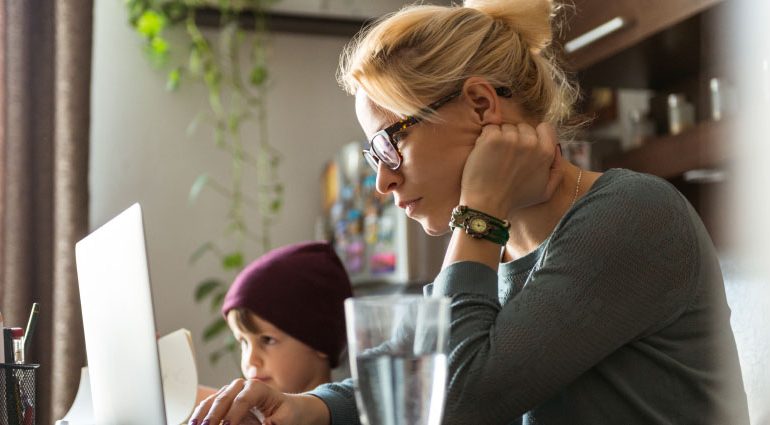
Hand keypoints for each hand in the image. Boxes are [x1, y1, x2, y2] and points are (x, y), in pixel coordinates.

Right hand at [188, 378, 329, 424]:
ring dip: (202, 415)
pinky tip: (194, 423)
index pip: (243, 398)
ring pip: (213, 400)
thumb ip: (274, 423)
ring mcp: (231, 392)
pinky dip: (200, 415)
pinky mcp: (224, 400)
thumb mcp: (285, 420)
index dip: (234, 413)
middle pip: (225, 398)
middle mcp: (242, 386)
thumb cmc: (288, 414)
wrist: (288, 409)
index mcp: (258, 388)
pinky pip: (209, 405)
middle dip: (214, 415)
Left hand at [460, 122, 562, 217]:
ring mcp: (511, 139)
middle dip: (516, 138)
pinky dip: (485, 138)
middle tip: (507, 158)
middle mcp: (531, 143)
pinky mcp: (492, 138)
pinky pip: (490, 128)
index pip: (545, 128)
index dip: (535, 135)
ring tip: (496, 159)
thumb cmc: (515, 200)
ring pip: (506, 127)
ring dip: (500, 138)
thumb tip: (557, 148)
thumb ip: (557, 170)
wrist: (488, 204)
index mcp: (546, 152)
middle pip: (523, 127)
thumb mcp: (545, 192)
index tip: (525, 147)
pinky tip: (486, 155)